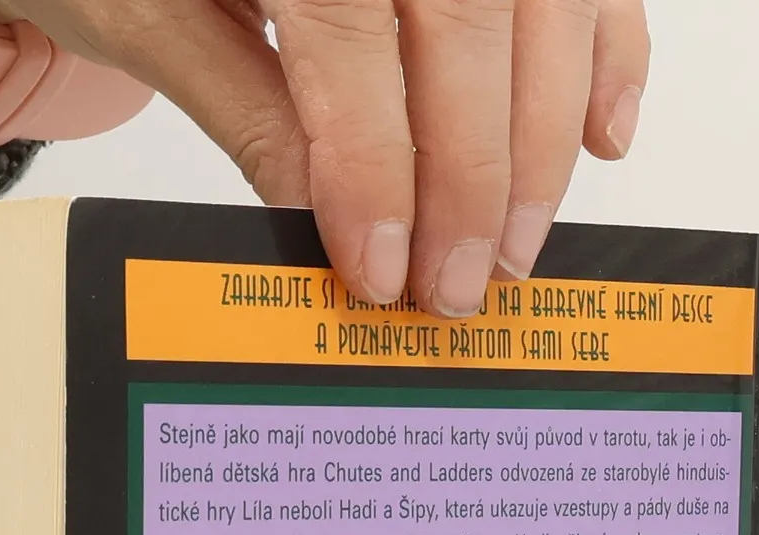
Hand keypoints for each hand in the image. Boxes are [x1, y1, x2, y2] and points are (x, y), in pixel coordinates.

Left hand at [0, 0, 649, 316]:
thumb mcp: (150, 14)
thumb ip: (247, 108)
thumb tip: (328, 222)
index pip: (350, 30)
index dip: (376, 164)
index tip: (383, 270)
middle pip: (470, 15)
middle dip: (475, 173)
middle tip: (460, 284)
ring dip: (546, 134)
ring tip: (516, 244)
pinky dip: (609, 50)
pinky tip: (600, 138)